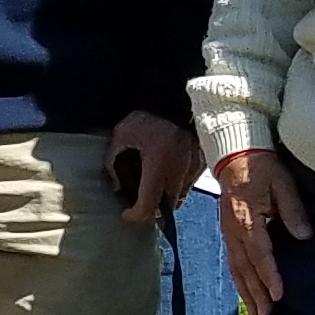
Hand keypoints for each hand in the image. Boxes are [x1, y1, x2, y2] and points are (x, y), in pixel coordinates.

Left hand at [108, 112, 199, 226]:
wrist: (175, 99)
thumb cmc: (148, 115)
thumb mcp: (122, 135)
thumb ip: (113, 161)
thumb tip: (116, 184)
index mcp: (158, 164)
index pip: (148, 205)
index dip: (135, 215)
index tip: (127, 214)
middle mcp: (179, 170)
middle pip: (166, 206)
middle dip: (151, 208)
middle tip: (138, 201)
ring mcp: (192, 168)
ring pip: (180, 197)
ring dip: (165, 197)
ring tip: (152, 187)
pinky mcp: (201, 163)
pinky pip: (189, 183)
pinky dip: (177, 184)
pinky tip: (166, 173)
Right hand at [215, 147, 310, 314]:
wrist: (235, 155)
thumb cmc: (263, 167)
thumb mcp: (283, 183)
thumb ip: (293, 210)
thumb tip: (304, 235)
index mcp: (248, 218)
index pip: (260, 252)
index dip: (269, 275)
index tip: (279, 293)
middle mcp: (234, 230)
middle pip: (245, 267)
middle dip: (255, 291)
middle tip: (266, 313)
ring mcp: (228, 232)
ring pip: (236, 267)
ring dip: (245, 290)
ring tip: (255, 310)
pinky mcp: (228, 232)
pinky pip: (232, 260)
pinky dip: (238, 278)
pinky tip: (244, 290)